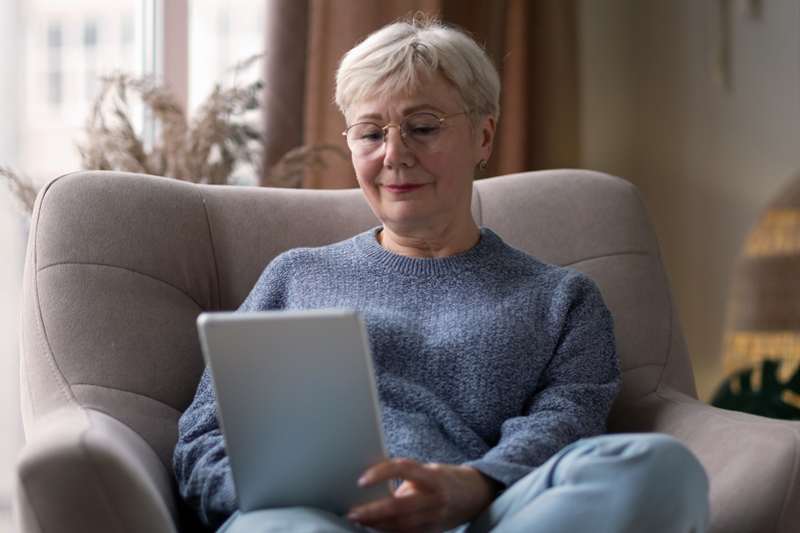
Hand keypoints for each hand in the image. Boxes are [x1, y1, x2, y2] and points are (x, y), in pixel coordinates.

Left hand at [348, 459, 499, 532]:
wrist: (477, 495)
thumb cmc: (447, 480)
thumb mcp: (429, 471)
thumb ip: (406, 479)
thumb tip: (375, 486)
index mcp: (433, 476)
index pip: (404, 469)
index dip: (382, 473)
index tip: (362, 481)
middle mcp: (436, 497)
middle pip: (400, 506)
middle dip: (373, 511)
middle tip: (353, 513)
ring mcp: (435, 517)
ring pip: (402, 524)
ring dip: (377, 525)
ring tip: (359, 521)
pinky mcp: (433, 531)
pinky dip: (390, 532)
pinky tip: (375, 529)